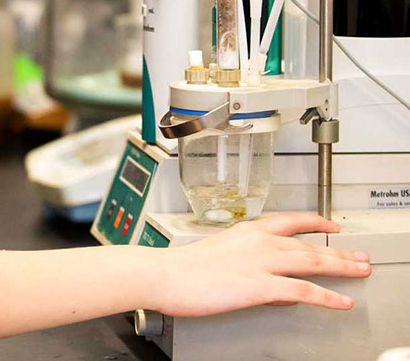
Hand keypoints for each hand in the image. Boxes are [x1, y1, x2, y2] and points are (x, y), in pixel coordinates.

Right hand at [151, 212, 371, 316]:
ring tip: (360, 272)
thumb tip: (269, 285)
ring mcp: (260, 262)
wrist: (162, 275)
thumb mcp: (218, 257)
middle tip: (359, 256)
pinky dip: (326, 296)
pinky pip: (303, 290)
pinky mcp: (259, 285)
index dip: (316, 223)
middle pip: (308, 244)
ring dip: (341, 267)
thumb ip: (246, 266)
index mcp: (246, 231)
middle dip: (339, 250)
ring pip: (312, 262)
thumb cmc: (180, 268)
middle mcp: (258, 242)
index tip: (330, 225)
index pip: (290, 221)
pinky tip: (340, 302)